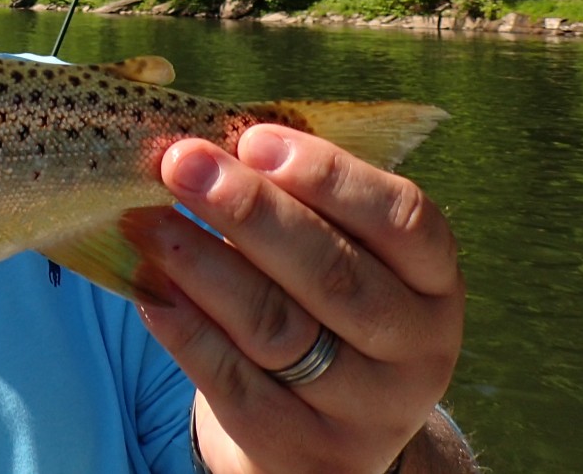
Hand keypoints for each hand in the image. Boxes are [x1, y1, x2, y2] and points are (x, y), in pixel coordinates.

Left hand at [128, 125, 466, 473]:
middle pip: (332, 273)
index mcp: (434, 279)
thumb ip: (290, 202)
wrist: (315, 429)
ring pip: (278, 328)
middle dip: (249, 211)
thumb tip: (207, 147)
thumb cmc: (314, 304)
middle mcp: (417, 347)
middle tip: (182, 164)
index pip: (404, 219)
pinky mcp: (307, 451)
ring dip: (203, 266)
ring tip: (148, 223)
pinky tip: (149, 289)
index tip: (254, 139)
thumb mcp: (331, 251)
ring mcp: (369, 409)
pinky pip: (236, 384)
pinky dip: (186, 330)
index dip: (330, 175)